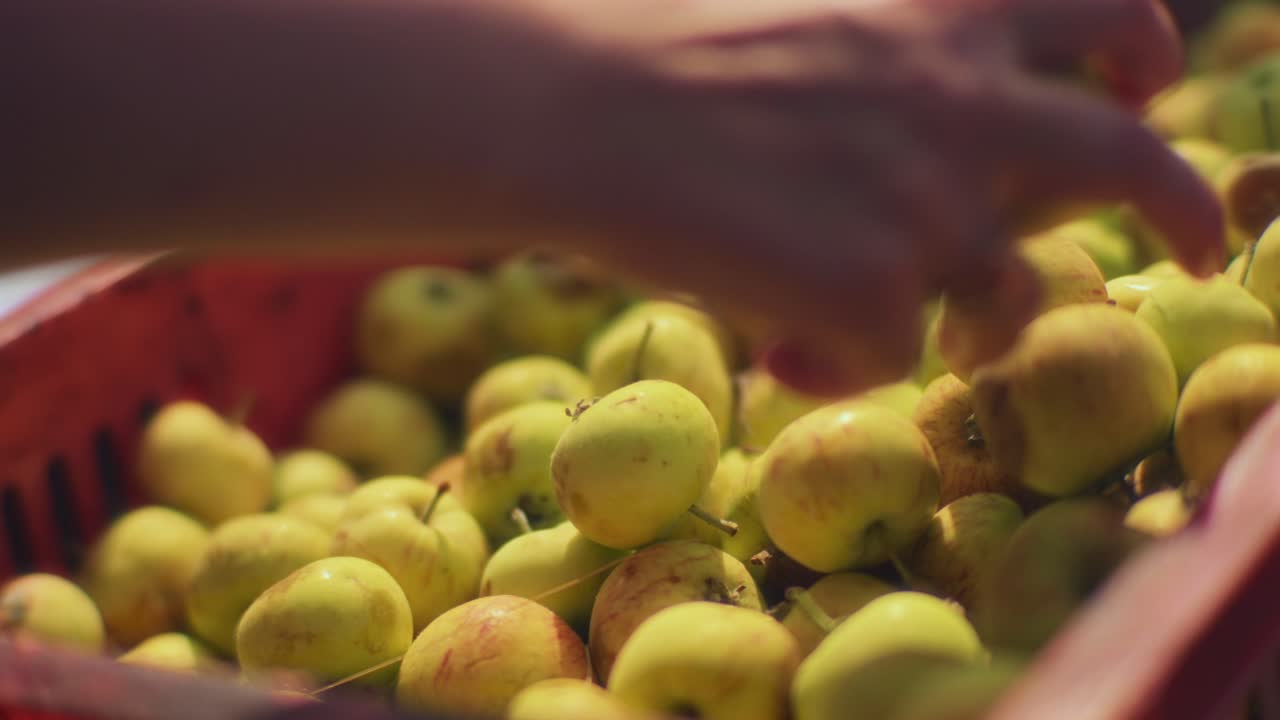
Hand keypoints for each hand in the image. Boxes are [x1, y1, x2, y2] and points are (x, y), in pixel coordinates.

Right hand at [558, 0, 1221, 394]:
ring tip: (932, 342)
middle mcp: (961, 104)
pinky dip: (838, 363)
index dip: (1134, 51)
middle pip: (1125, 158)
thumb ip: (884, 62)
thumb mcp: (800, 23)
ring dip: (978, 327)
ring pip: (1009, 294)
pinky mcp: (877, 289)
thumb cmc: (649, 58)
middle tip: (1198, 243)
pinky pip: (890, 356)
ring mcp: (928, 203)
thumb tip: (925, 156)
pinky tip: (772, 347)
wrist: (573, 107)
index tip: (1144, 84)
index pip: (1093, 16)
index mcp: (938, 18)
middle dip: (1179, 205)